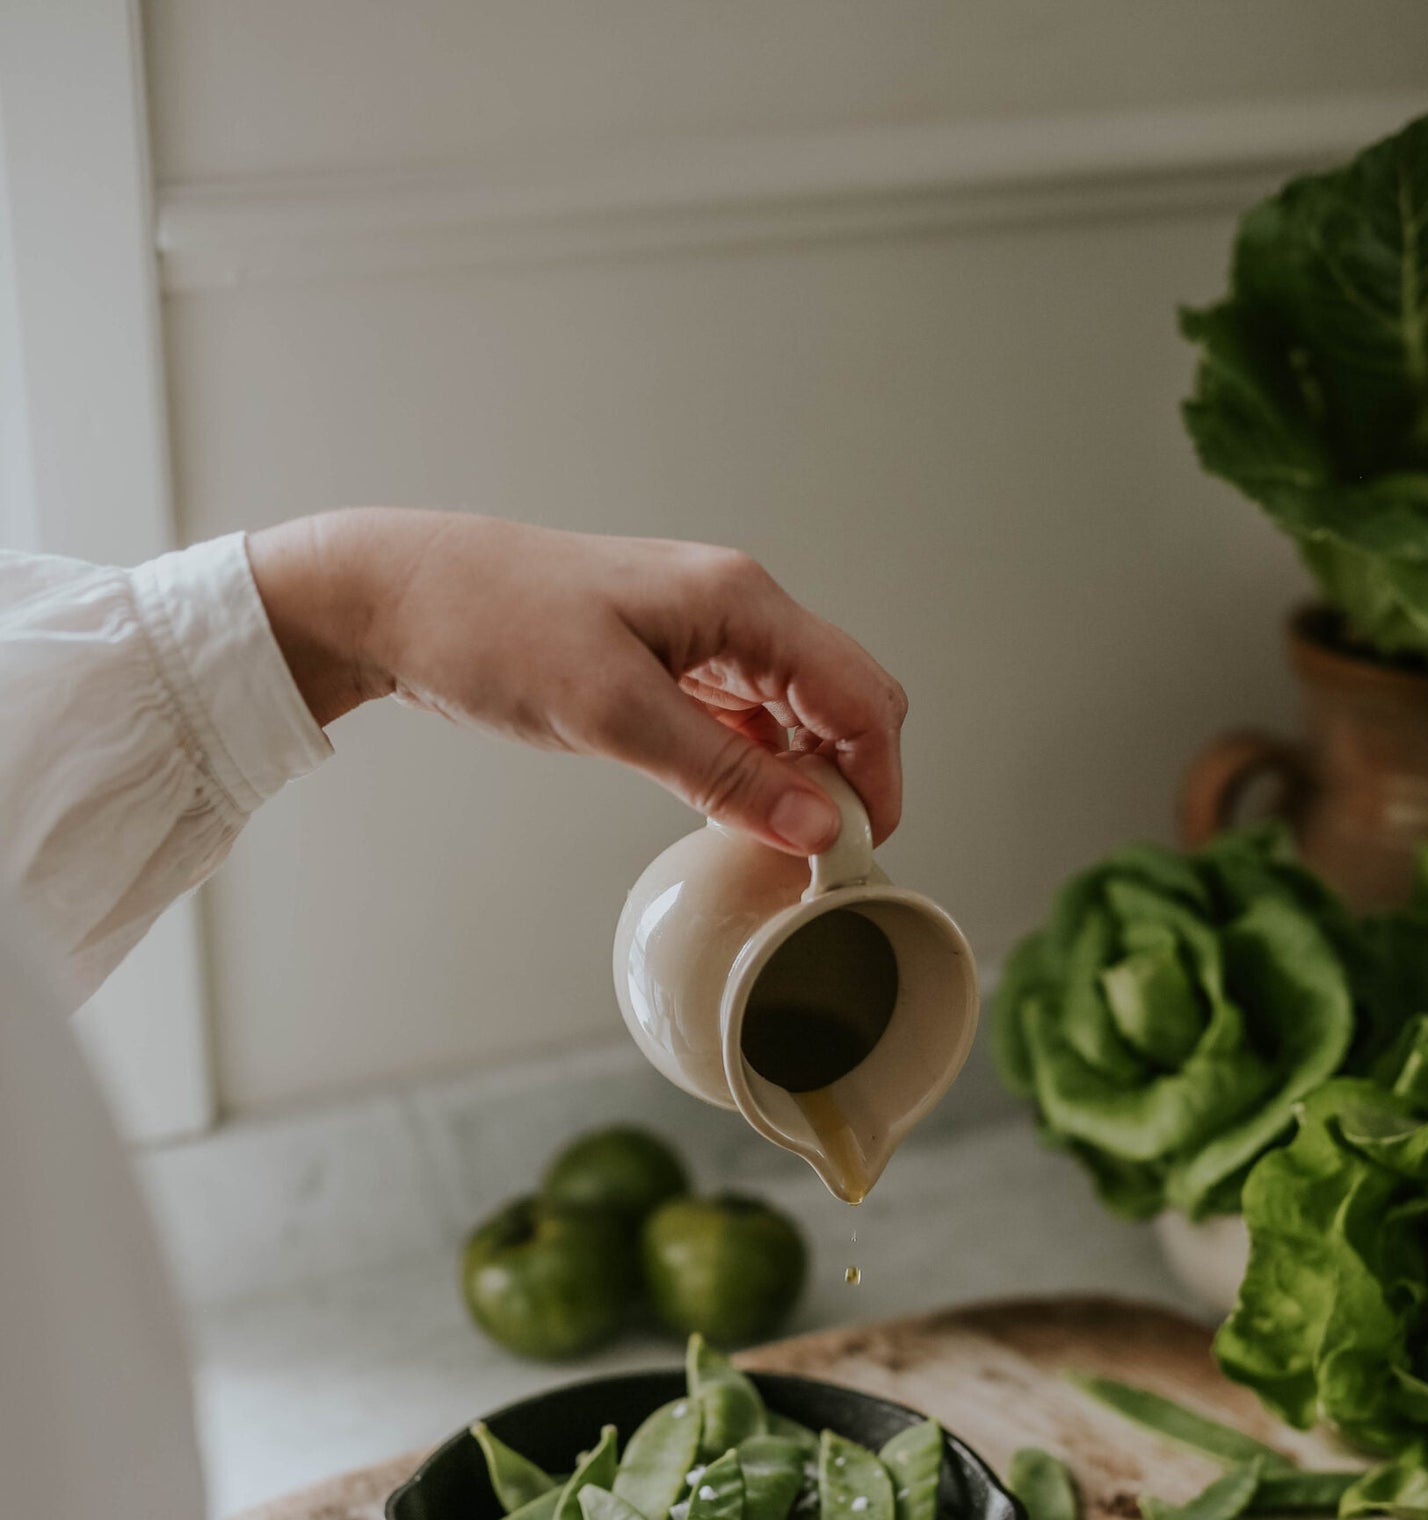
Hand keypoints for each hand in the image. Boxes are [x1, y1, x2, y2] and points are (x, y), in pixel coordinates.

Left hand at [248, 509, 903, 854]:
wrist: (400, 597)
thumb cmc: (491, 629)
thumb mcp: (613, 714)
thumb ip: (726, 774)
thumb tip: (819, 829)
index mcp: (740, 602)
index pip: (859, 696)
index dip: (878, 781)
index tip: (862, 859)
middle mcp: (736, 609)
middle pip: (845, 702)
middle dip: (853, 782)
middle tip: (824, 863)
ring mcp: (704, 634)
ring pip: (798, 715)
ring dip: (805, 780)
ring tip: (782, 851)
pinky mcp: (668, 662)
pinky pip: (746, 719)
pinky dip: (759, 768)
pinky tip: (740, 813)